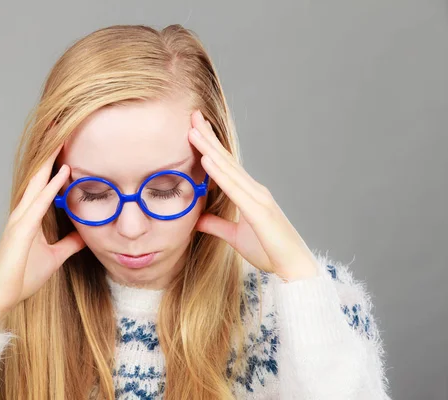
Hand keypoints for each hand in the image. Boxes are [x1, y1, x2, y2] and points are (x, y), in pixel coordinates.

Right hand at [0, 143, 85, 332]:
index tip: (64, 142)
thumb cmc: (23, 276)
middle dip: (49, 152)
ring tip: (61, 138)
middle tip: (59, 126)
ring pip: (37, 183)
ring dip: (50, 161)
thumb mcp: (54, 256)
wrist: (3, 295)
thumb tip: (84, 234)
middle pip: (38, 175)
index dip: (53, 163)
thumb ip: (68, 243)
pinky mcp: (21, 231)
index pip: (42, 183)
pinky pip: (39, 205)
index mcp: (29, 216)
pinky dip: (50, 188)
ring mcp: (20, 219)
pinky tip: (62, 174)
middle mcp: (23, 212)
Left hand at [188, 110, 317, 281]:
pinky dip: (220, 174)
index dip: (210, 146)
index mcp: (249, 194)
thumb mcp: (235, 237)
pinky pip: (235, 190)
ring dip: (210, 149)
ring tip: (194, 131)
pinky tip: (207, 161)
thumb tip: (197, 219)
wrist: (294, 269)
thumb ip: (217, 225)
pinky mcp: (259, 212)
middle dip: (208, 137)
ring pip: (229, 169)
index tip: (195, 129)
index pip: (225, 166)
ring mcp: (258, 199)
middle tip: (192, 115)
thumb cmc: (270, 252)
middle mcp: (254, 190)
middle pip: (226, 160)